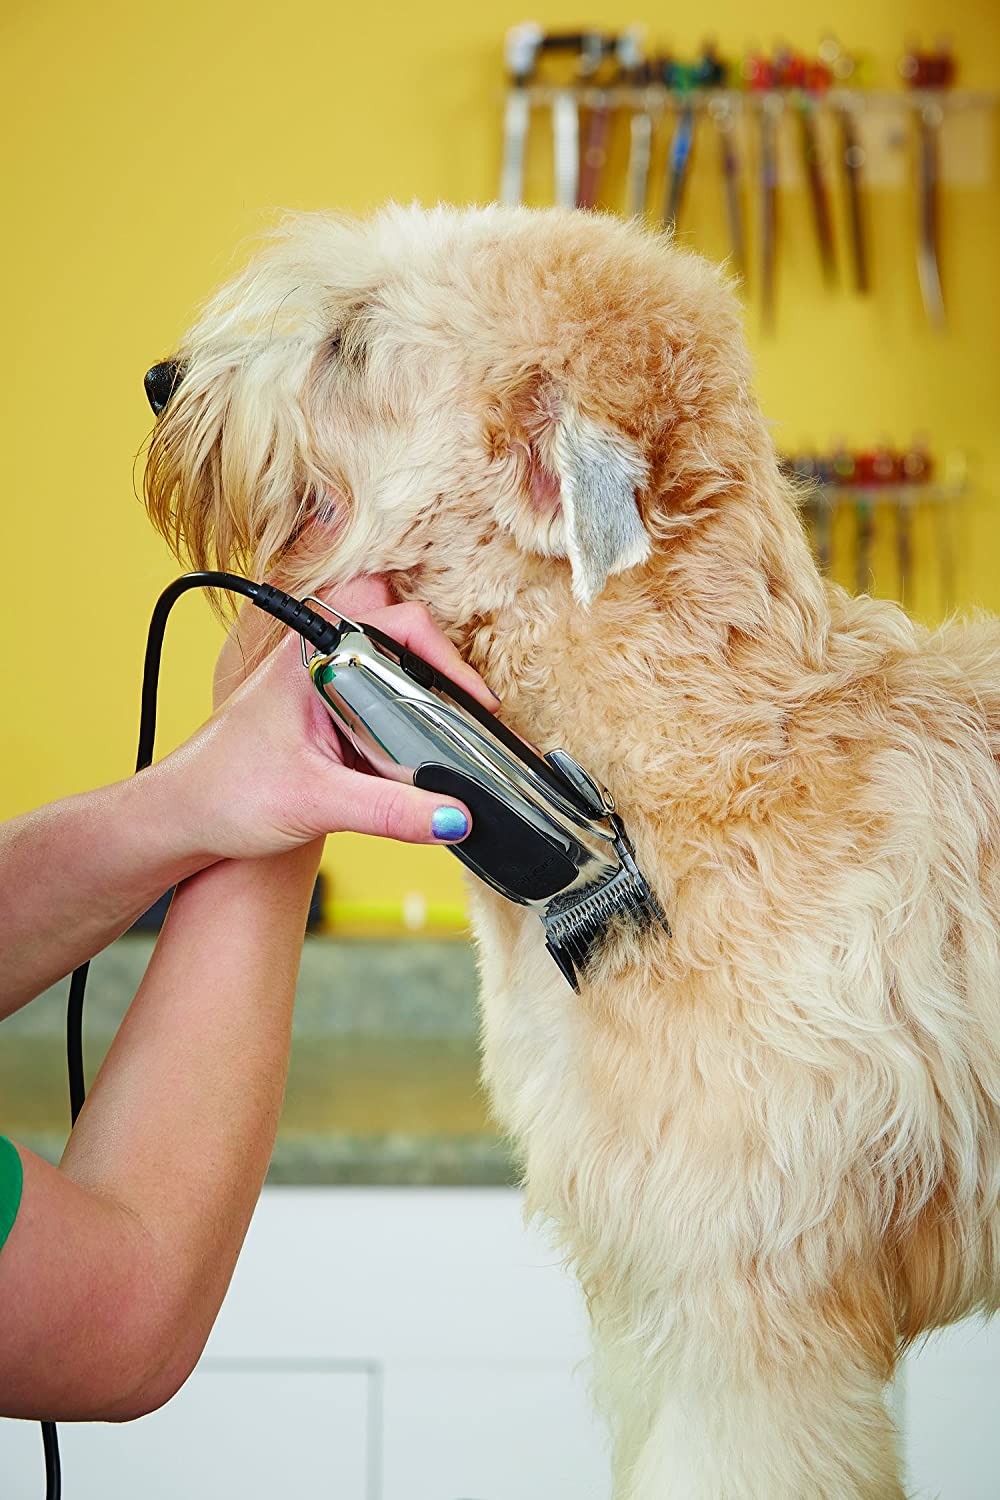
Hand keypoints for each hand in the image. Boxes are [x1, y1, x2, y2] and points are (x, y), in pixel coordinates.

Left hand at [158, 575, 499, 861]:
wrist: (183, 819)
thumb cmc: (226, 795)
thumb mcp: (317, 803)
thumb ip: (390, 811)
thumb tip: (455, 818)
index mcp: (312, 656)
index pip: (402, 627)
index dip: (449, 661)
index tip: (478, 702)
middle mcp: (319, 658)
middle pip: (406, 640)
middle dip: (444, 675)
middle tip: (473, 715)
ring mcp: (324, 685)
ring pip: (396, 672)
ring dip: (427, 700)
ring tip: (455, 735)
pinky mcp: (328, 714)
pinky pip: (384, 703)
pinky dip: (409, 725)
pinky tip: (420, 757)